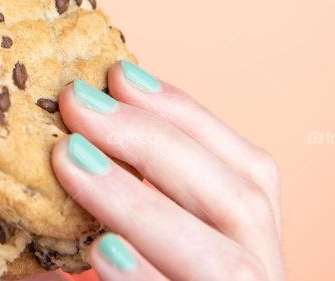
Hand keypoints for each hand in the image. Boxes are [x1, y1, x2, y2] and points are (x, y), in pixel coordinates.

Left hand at [49, 60, 284, 280]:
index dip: (185, 114)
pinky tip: (101, 250)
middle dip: (155, 143)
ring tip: (72, 161)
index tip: (119, 73)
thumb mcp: (156, 236)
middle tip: (77, 103)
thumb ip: (141, 187)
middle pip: (238, 201)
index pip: (247, 166)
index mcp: (257, 238)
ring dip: (140, 205)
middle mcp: (263, 270)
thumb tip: (84, 111)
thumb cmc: (150, 273)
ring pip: (220, 263)